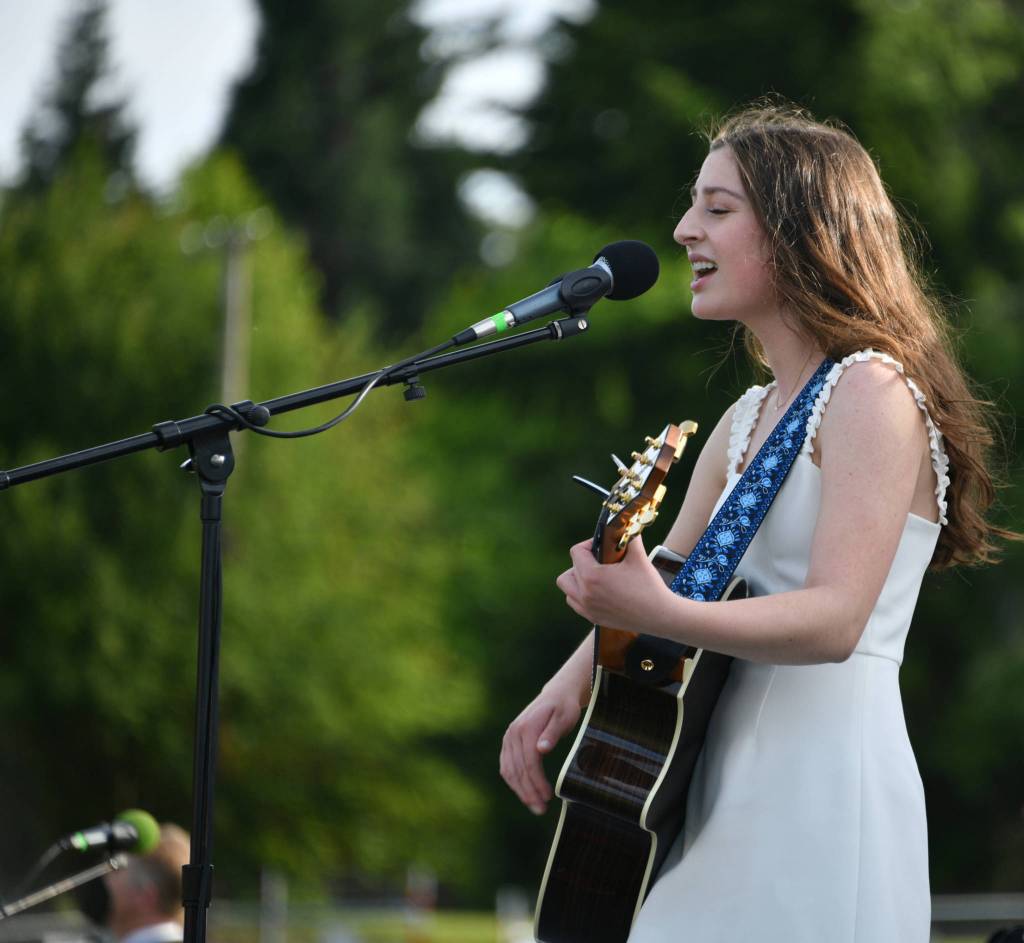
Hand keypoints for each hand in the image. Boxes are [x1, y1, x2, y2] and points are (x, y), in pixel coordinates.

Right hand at [500, 680, 582, 815]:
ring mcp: (509, 738)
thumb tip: (542, 749)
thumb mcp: (564, 717)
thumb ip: (553, 733)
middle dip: (529, 792)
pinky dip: (514, 782)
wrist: (556, 695)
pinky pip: (507, 766)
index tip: (548, 797)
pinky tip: (525, 793)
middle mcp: (513, 733)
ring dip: (520, 791)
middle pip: (518, 769)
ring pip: (509, 770)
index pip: (529, 761)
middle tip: (541, 810)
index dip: (537, 781)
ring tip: (535, 806)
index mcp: (526, 727)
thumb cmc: (564, 708)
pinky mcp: (509, 743)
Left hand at [555, 534, 675, 632]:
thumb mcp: (638, 556)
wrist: (660, 616)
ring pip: (568, 588)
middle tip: (600, 561)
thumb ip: (629, 535)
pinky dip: (580, 595)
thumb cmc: (649, 586)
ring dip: (577, 579)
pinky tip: (597, 590)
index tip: (602, 547)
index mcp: (592, 576)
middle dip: (582, 562)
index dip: (588, 544)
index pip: (576, 552)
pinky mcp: (593, 618)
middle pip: (570, 570)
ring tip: (595, 576)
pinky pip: (575, 603)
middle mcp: (585, 593)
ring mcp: (587, 608)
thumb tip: (625, 522)